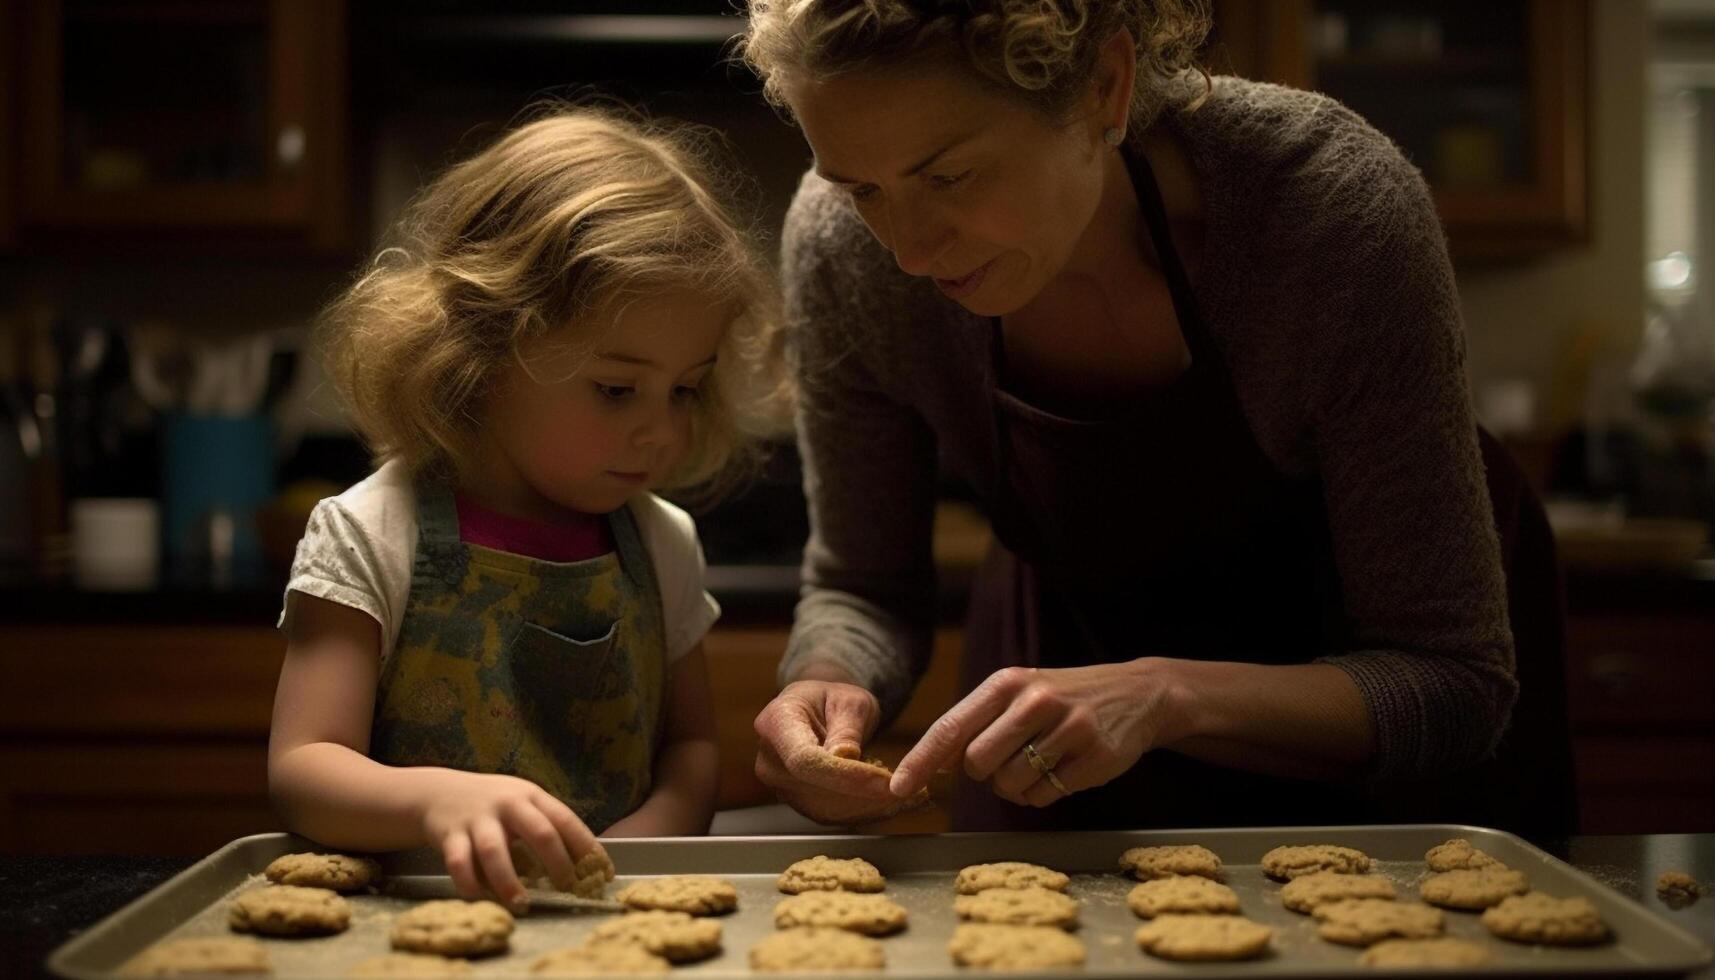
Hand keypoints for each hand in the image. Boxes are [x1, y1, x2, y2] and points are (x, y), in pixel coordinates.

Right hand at [416, 770, 604, 909]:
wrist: (438, 793)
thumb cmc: (493, 807)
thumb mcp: (523, 804)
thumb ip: (547, 827)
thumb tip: (585, 865)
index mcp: (531, 796)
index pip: (566, 820)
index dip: (586, 846)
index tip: (601, 872)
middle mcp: (507, 804)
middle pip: (540, 832)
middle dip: (558, 863)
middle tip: (566, 888)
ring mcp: (477, 819)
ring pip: (495, 851)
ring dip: (510, 882)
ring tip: (522, 905)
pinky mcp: (450, 835)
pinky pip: (459, 864)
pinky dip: (470, 884)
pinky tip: (481, 898)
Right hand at [753, 679, 901, 824]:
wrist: (818, 713)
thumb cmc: (834, 700)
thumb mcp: (849, 701)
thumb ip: (847, 728)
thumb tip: (844, 756)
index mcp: (776, 722)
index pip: (806, 759)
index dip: (845, 776)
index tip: (886, 782)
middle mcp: (769, 759)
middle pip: (816, 788)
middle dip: (867, 794)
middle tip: (915, 790)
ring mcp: (780, 786)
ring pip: (827, 809)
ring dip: (871, 807)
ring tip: (911, 797)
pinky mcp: (798, 803)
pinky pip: (832, 816)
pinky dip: (866, 813)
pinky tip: (892, 803)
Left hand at [890, 660, 1177, 807]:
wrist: (1137, 694)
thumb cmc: (1063, 698)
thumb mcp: (1020, 692)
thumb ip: (979, 721)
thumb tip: (933, 763)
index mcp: (1007, 683)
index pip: (950, 728)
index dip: (920, 761)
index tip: (898, 787)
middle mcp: (1034, 702)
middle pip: (977, 765)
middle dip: (985, 774)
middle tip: (1010, 757)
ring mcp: (1067, 729)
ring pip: (1010, 786)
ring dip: (1017, 786)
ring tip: (1041, 761)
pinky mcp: (1093, 758)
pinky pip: (1045, 797)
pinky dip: (1045, 792)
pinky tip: (1063, 768)